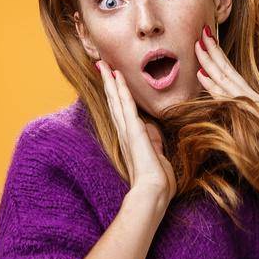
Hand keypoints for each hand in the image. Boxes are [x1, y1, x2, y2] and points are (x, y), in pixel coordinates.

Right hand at [95, 59, 175, 211]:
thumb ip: (154, 145)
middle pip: (114, 103)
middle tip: (101, 65)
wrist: (153, 194)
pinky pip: (126, 106)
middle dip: (108, 84)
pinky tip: (116, 76)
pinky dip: (121, 90)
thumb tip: (154, 137)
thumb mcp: (157, 159)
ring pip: (116, 101)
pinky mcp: (133, 131)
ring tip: (103, 64)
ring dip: (110, 82)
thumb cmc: (157, 183)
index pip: (122, 113)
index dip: (116, 96)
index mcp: (131, 141)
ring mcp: (127, 132)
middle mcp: (125, 134)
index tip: (112, 81)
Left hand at [194, 27, 258, 156]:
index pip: (231, 71)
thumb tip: (239, 108)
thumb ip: (251, 112)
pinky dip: (211, 84)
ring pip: (223, 78)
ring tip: (197, 46)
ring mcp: (246, 102)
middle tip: (199, 35)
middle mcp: (247, 95)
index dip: (219, 55)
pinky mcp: (246, 112)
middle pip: (225, 70)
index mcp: (250, 95)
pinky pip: (224, 96)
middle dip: (211, 52)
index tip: (208, 41)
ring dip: (208, 62)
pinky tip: (201, 75)